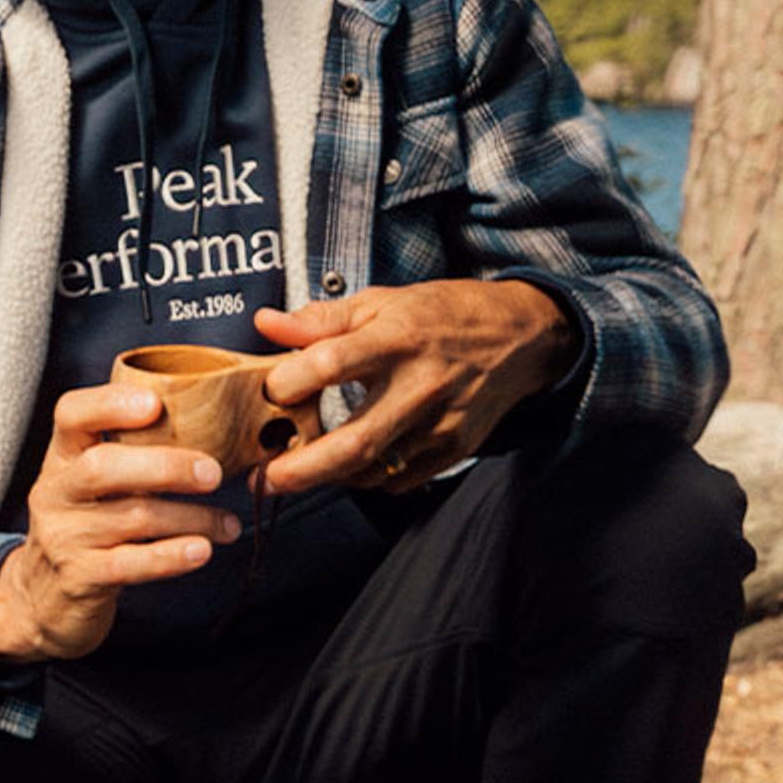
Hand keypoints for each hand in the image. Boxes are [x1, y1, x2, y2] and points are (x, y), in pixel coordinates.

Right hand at [0, 383, 242, 664]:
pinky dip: (172, 555)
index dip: (109, 404)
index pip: (71, 414)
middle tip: (213, 473)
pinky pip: (131, 563)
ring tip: (228, 525)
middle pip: (102, 466)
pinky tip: (201, 550)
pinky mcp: (79, 578)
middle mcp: (56, 492)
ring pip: (132, 518)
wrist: (43, 599)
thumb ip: (132, 456)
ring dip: (191, 519)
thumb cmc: (87, 528)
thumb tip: (216, 430)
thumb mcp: (93, 487)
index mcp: (62, 457)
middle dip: (164, 466)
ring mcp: (64, 536)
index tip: (154, 404)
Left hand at [253, 279, 574, 495]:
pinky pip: (399, 479)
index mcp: (395, 339)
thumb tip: (264, 324)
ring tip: (299, 469)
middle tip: (266, 479)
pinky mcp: (454, 450)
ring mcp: (440, 424)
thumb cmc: (440, 315)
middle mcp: (420, 386)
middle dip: (303, 469)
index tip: (267, 392)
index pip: (330, 364)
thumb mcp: (380, 303)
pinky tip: (348, 464)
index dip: (288, 382)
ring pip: (374, 469)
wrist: (518, 336)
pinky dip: (366, 477)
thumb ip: (318, 320)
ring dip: (330, 476)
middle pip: (354, 442)